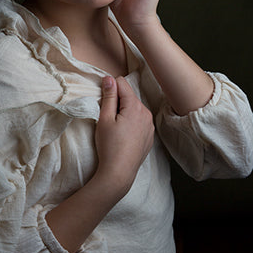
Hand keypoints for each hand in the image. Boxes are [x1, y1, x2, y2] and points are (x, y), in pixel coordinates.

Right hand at [95, 76, 153, 194]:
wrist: (119, 173)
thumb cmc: (109, 146)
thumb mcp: (105, 118)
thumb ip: (109, 96)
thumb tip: (109, 78)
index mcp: (135, 106)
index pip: (122, 83)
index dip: (110, 88)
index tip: (103, 100)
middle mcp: (146, 113)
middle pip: (129, 96)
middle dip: (117, 102)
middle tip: (108, 119)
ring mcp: (150, 125)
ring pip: (134, 108)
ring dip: (124, 112)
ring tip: (115, 129)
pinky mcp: (149, 136)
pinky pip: (139, 121)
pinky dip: (131, 122)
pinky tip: (123, 136)